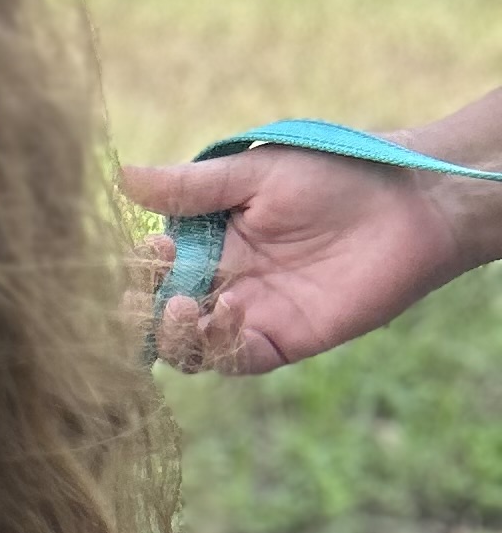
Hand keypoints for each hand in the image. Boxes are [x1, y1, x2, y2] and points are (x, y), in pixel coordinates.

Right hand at [123, 144, 475, 375]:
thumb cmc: (338, 173)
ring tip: (181, 306)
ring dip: (172, 335)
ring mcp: (249, 315)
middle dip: (139, 312)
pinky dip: (219, 344)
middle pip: (158, 315)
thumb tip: (122, 177)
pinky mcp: (280, 341)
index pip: (153, 267)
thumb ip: (192, 188)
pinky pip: (234, 358)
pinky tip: (229, 309)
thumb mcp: (256, 173)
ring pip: (187, 348)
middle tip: (139, 297)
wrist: (410, 203)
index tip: (146, 251)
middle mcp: (221, 281)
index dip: (138, 268)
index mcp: (209, 239)